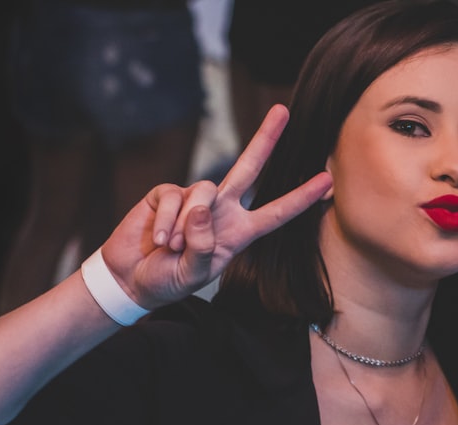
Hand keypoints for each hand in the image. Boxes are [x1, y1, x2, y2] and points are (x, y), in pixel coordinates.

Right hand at [99, 104, 332, 308]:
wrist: (131, 279)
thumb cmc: (169, 280)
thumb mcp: (194, 274)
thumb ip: (204, 246)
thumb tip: (204, 207)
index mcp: (239, 232)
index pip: (276, 213)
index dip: (301, 198)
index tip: (326, 182)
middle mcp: (222, 211)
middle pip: (249, 169)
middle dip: (265, 139)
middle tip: (283, 111)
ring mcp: (194, 200)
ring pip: (204, 191)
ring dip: (187, 224)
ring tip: (173, 248)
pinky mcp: (166, 194)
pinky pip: (173, 197)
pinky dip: (166, 222)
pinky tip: (159, 239)